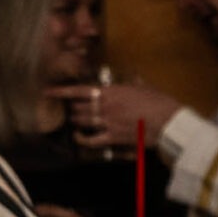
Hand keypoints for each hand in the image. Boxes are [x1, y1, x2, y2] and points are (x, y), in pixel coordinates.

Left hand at [53, 80, 184, 150]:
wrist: (169, 122)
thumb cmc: (160, 102)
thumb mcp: (146, 87)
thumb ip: (135, 82)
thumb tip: (133, 76)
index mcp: (111, 91)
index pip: (79, 90)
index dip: (61, 91)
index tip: (48, 91)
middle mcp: (105, 106)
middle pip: (78, 107)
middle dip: (72, 107)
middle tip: (70, 108)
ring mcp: (107, 122)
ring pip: (82, 121)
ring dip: (76, 120)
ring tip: (74, 119)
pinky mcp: (114, 137)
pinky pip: (92, 139)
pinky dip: (83, 139)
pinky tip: (79, 137)